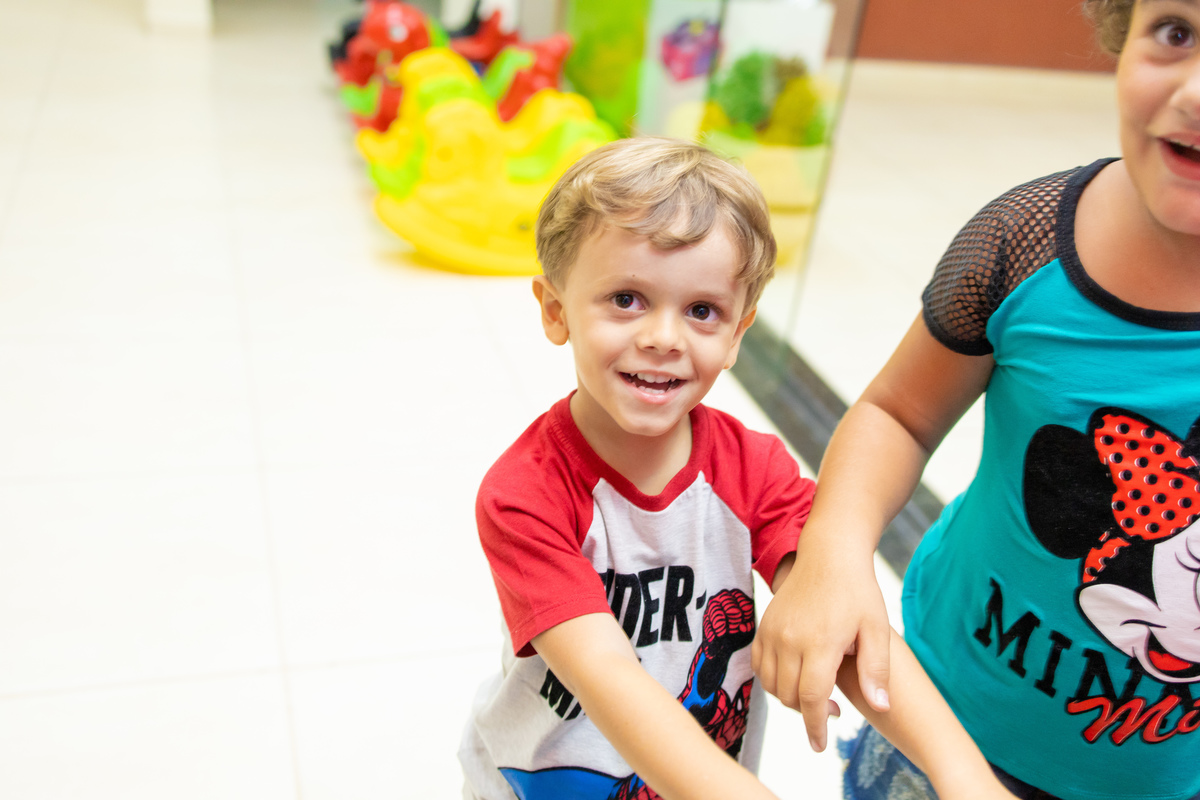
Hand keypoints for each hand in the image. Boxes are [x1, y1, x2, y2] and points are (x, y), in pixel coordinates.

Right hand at [752, 538, 891, 751]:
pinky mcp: (763, 626)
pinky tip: (794, 676)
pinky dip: (773, 680)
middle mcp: (790, 639)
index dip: (815, 727)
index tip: (819, 745)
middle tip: (832, 710)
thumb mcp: (877, 630)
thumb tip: (880, 707)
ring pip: (772, 684)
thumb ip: (875, 670)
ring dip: (790, 698)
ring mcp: (772, 632)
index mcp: (820, 643)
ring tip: (815, 692)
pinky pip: (760, 666)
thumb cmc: (858, 592)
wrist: (828, 555)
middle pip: (790, 696)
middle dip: (807, 713)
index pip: (811, 698)